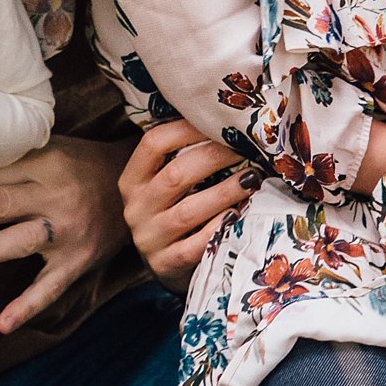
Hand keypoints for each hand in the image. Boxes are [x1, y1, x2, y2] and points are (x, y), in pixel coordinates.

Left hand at [0, 136, 131, 334]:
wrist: (143, 190)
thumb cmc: (83, 167)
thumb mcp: (52, 150)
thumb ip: (10, 157)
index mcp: (46, 165)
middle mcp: (55, 198)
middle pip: (4, 202)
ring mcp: (67, 234)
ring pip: (23, 240)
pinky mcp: (76, 263)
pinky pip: (49, 287)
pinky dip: (27, 306)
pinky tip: (3, 324)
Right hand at [118, 121, 250, 291]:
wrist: (167, 265)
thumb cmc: (174, 211)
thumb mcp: (164, 185)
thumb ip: (181, 157)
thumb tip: (224, 122)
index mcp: (132, 181)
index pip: (152, 144)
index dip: (185, 129)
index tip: (219, 120)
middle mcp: (136, 209)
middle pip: (175, 176)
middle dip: (215, 157)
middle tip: (247, 147)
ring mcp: (149, 239)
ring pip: (188, 212)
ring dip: (225, 192)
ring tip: (252, 179)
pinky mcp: (166, 265)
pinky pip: (195, 247)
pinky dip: (219, 228)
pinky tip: (239, 215)